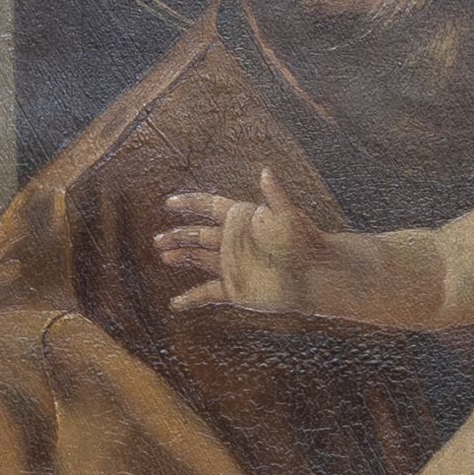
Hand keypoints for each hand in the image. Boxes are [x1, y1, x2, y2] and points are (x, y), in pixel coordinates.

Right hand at [158, 170, 320, 317]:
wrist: (315, 276)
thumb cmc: (304, 243)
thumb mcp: (288, 217)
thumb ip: (274, 195)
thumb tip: (266, 170)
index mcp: (242, 220)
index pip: (210, 206)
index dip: (190, 203)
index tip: (170, 203)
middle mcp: (233, 242)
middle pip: (198, 235)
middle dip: (178, 236)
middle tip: (158, 240)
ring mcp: (232, 265)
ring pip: (199, 259)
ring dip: (181, 257)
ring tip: (164, 255)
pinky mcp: (235, 289)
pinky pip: (207, 293)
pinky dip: (190, 298)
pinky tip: (175, 304)